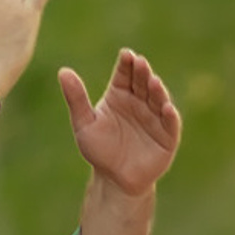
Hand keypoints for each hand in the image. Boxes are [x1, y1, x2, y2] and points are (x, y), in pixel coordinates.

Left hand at [59, 48, 182, 196]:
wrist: (114, 179)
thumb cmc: (99, 150)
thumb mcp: (84, 123)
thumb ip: (76, 98)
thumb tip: (63, 71)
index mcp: (120, 95)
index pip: (125, 74)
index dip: (127, 64)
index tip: (126, 55)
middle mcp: (140, 102)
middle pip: (143, 83)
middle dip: (142, 73)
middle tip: (140, 63)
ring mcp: (155, 118)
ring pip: (158, 99)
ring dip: (158, 90)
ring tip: (153, 82)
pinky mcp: (167, 137)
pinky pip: (171, 124)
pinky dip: (170, 116)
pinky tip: (167, 108)